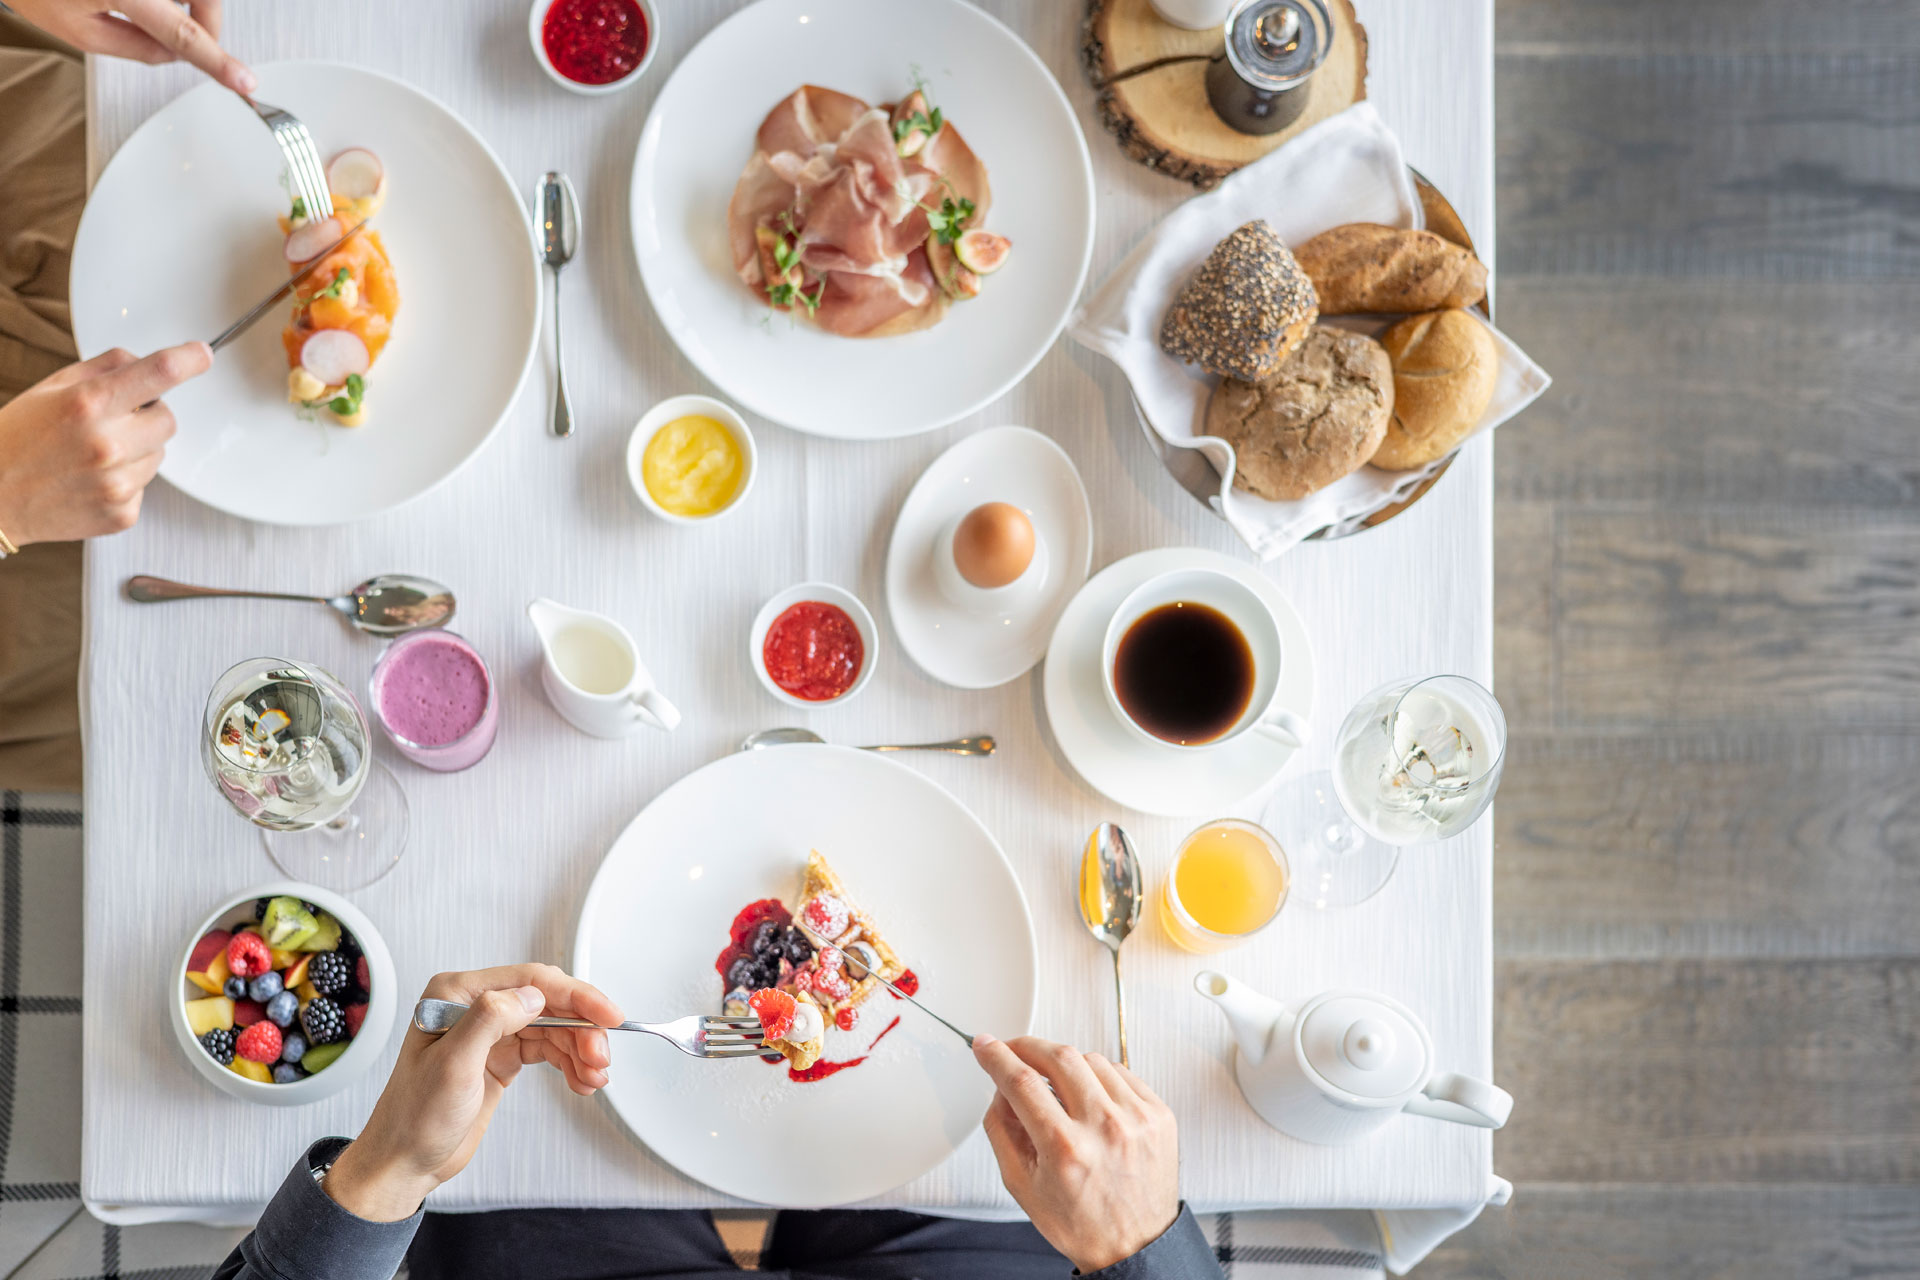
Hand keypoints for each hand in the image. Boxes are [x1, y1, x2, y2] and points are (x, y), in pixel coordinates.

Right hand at [0, 344, 209, 545]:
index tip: (201, 355)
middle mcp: (107, 445)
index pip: (159, 373)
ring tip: (93, 454)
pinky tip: (91, 480)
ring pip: (159, 454)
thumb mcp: (52, 388)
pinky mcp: (122, 514)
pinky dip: (126, 481)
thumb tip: (147, 361)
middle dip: (148, 415)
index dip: (188, 360)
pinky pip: (146, 486)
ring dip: (138, 449)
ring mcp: (117, 484)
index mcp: (88, 404)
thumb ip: (105, 368)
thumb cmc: (17, 439)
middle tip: (112, 421)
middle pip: (168, 419)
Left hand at [8, 0, 254, 94]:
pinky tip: (162, 1)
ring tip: (168, 12)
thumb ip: (136, 48)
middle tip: (200, 40)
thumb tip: (176, 56)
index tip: (244, 81)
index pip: (180, 33)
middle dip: (209, 20)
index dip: (217, 61)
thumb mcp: (76, 31)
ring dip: (196, 1)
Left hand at [323, 964, 622, 1222]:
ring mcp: (489, 1032)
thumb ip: (489, 1020)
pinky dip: (569, 1063)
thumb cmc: (413, 1118)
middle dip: (581, 1029)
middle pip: (548, 1003)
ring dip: (579, 1049)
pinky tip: (581, 1080)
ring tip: (594, 1076)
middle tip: (600, 1057)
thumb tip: (531, 995)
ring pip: (553, 1027)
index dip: (575, 996)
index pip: (530, 981)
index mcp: (456, 996)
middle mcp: (474, 1007)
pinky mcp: (501, 1057)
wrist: (404, 1162)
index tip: (606, 1014)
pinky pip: (547, 1049)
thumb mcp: (452, 1066)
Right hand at [974, 1034, 1179, 1273]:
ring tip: (1057, 1086)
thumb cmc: (1081, 1223)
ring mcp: (1137, 1118)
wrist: (1136, 1245)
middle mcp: (1105, 1128)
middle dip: (1028, 1046)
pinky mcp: (1159, 1114)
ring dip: (1065, 1063)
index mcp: (1066, 1149)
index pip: (1021, 1082)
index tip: (986, 1045)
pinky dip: (1098, 1076)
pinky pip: (1121, 1072)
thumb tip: (998, 1086)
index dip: (997, 1056)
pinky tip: (1090, 1096)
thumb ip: (1002, 1130)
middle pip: (1059, 1056)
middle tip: (1015, 1050)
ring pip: (1091, 1059)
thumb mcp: (1022, 1185)